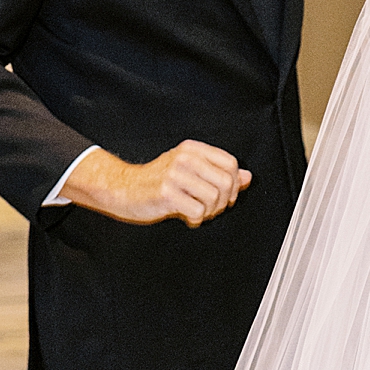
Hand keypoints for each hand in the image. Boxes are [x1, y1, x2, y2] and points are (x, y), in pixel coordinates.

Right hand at [60, 140, 250, 227]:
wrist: (123, 189)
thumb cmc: (156, 181)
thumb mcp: (189, 171)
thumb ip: (218, 173)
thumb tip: (247, 178)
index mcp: (192, 149)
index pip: (231, 163)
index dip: (233, 184)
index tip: (222, 195)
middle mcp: (185, 158)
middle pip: (227, 182)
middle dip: (223, 201)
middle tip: (209, 208)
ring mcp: (175, 174)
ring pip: (215, 198)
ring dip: (209, 212)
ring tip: (195, 211)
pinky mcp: (167, 193)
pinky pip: (198, 211)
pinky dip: (195, 219)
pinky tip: (185, 216)